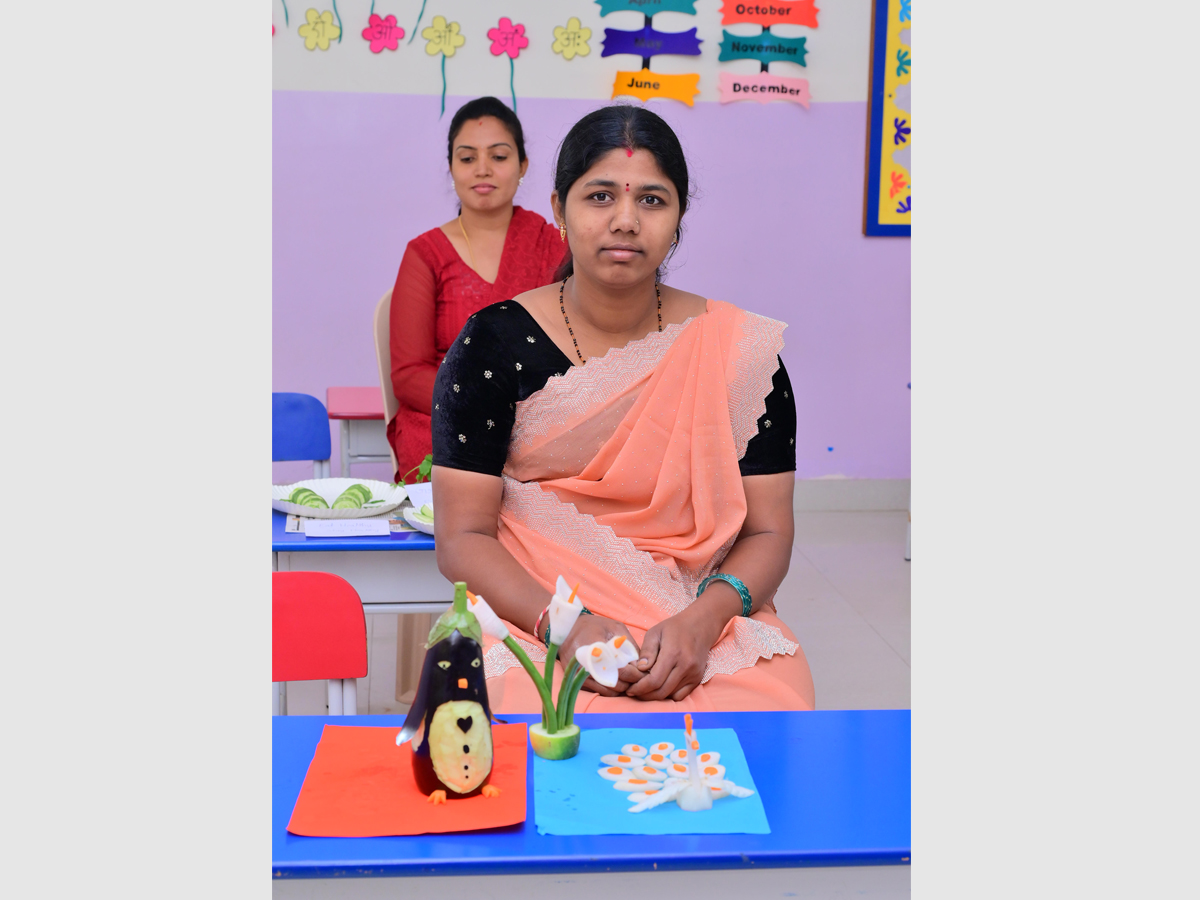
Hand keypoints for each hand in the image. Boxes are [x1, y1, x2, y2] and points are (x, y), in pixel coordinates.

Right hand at [555, 615, 644, 696]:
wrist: (567, 630)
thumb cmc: (594, 626)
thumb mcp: (615, 628)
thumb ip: (629, 645)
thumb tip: (641, 664)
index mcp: (597, 649)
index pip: (621, 670)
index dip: (635, 674)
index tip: (643, 672)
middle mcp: (586, 665)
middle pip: (616, 683)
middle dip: (631, 682)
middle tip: (639, 677)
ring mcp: (580, 675)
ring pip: (609, 691)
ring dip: (622, 688)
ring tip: (630, 679)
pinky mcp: (578, 681)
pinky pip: (600, 692)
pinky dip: (611, 689)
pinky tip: (617, 680)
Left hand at [625, 585, 738, 701]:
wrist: (700, 626)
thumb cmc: (674, 628)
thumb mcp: (655, 632)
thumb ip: (647, 651)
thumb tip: (639, 669)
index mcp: (673, 653)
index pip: (654, 680)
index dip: (640, 688)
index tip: (630, 689)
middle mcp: (685, 666)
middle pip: (662, 691)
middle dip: (645, 695)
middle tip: (634, 691)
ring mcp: (693, 674)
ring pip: (670, 695)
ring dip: (655, 696)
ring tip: (645, 688)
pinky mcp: (697, 678)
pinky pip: (681, 695)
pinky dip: (669, 695)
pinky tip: (660, 687)